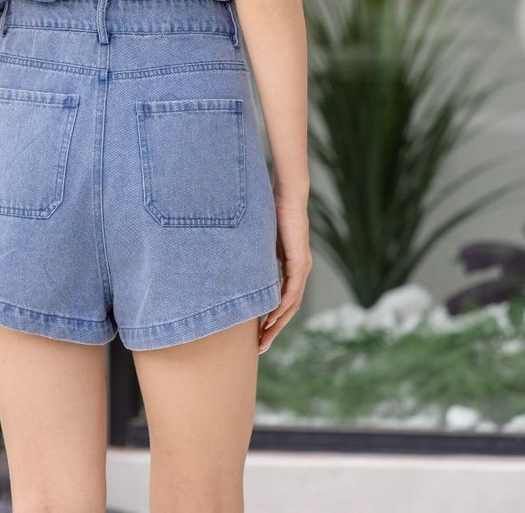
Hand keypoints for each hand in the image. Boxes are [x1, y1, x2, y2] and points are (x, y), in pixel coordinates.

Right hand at [258, 194, 312, 353]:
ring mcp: (301, 267)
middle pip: (288, 308)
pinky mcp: (300, 262)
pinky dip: (281, 306)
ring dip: (278, 323)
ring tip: (264, 338)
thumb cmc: (272, 211)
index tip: (258, 332)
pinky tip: (271, 317)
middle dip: (274, 329)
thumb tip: (239, 268)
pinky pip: (292, 291)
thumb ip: (256, 256)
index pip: (282, 299)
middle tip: (261, 346)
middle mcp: (300, 270)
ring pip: (291, 304)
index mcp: (291, 266)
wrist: (286, 194)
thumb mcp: (260, 241)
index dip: (271, 317)